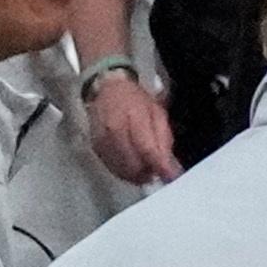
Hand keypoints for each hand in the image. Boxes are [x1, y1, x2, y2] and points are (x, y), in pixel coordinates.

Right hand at [87, 71, 180, 190]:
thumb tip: (170, 170)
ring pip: (122, 170)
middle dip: (148, 173)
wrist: (108, 89)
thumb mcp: (158, 114)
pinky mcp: (95, 148)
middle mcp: (115, 131)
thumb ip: (164, 142)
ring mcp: (102, 140)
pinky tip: (133, 166)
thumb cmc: (136, 100)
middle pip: (133, 165)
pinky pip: (112, 168)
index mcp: (135, 118)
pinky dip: (125, 172)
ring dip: (137, 175)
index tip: (171, 177)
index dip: (160, 167)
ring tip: (146, 168)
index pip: (147, 150)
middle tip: (158, 171)